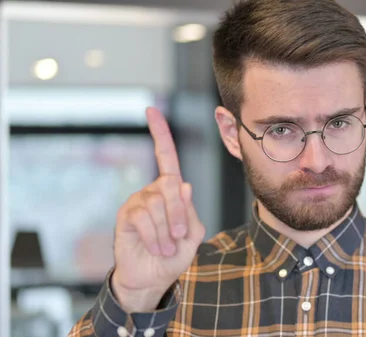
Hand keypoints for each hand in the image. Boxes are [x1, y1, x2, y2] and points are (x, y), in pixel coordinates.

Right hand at [111, 107, 204, 311]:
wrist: (153, 276)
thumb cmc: (175, 254)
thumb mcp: (193, 233)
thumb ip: (190, 210)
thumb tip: (183, 184)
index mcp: (171, 190)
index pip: (166, 156)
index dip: (160, 134)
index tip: (150, 110)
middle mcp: (153, 190)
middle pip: (170, 186)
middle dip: (179, 214)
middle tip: (180, 237)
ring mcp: (138, 201)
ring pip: (157, 204)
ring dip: (167, 230)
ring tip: (167, 247)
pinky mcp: (126, 215)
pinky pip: (143, 218)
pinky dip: (155, 236)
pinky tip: (156, 247)